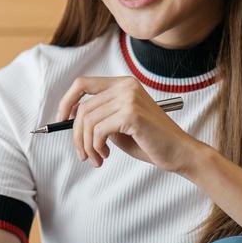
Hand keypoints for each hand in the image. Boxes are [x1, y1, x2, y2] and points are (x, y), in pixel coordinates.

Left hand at [54, 76, 205, 174]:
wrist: (180, 153)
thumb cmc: (150, 142)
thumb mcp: (119, 126)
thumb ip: (100, 118)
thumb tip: (70, 119)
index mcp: (123, 84)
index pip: (83, 83)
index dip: (67, 101)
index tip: (62, 120)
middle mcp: (125, 86)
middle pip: (82, 107)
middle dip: (77, 135)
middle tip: (84, 155)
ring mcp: (129, 98)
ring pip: (87, 121)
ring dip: (87, 146)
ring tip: (97, 159)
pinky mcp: (131, 114)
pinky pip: (97, 131)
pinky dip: (95, 147)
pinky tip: (106, 156)